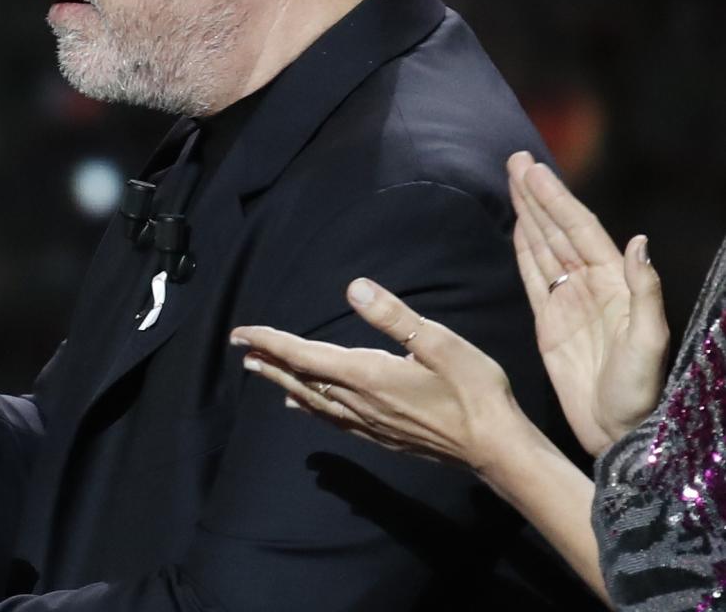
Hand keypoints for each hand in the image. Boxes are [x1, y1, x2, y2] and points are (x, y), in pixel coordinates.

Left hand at [232, 279, 539, 474]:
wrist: (495, 449)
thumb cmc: (474, 392)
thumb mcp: (439, 343)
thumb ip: (394, 316)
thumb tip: (354, 287)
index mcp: (366, 375)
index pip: (304, 355)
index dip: (271, 341)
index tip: (242, 332)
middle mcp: (358, 402)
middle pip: (300, 379)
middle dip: (269, 360)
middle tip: (241, 348)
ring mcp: (367, 422)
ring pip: (311, 400)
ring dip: (283, 381)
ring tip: (260, 370)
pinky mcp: (380, 436)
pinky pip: (329, 418)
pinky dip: (307, 405)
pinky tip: (300, 404)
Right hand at [507, 151, 668, 454]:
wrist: (618, 431)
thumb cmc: (639, 392)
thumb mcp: (649, 342)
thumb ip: (644, 291)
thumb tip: (636, 242)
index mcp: (614, 284)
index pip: (580, 231)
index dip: (556, 199)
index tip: (534, 171)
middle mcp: (590, 285)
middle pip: (559, 230)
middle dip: (538, 195)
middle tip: (516, 161)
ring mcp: (568, 301)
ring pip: (544, 246)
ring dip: (529, 214)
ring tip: (513, 182)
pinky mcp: (549, 321)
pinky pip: (533, 276)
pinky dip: (524, 248)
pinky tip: (518, 227)